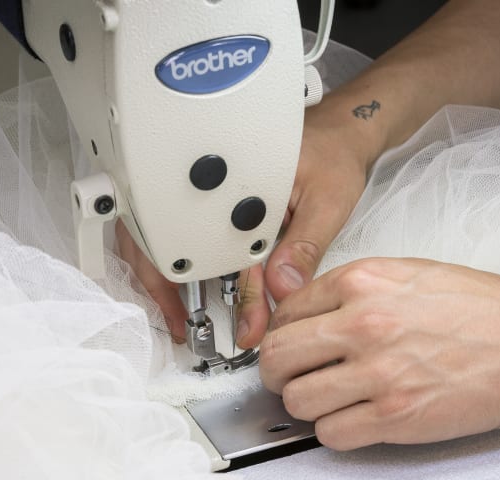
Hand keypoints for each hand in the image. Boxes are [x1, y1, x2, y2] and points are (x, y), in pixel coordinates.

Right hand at [116, 98, 377, 348]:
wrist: (337, 128)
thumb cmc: (333, 155)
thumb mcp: (329, 200)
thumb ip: (306, 244)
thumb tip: (283, 287)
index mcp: (240, 180)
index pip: (231, 250)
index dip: (240, 297)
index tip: (248, 330)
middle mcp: (214, 182)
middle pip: (174, 237)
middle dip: (168, 287)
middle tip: (183, 327)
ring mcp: (207, 189)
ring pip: (165, 232)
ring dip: (162, 272)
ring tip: (174, 312)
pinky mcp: (212, 198)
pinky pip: (181, 228)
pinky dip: (175, 258)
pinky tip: (184, 284)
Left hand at [259, 258, 499, 448]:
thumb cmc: (483, 309)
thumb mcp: (411, 273)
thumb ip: (355, 290)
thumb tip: (308, 313)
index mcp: (363, 281)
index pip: (286, 311)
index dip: (283, 332)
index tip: (291, 345)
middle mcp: (364, 324)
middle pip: (277, 356)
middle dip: (278, 371)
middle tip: (293, 377)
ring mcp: (379, 373)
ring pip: (297, 400)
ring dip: (306, 404)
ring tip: (329, 400)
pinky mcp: (397, 417)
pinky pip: (331, 434)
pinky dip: (335, 431)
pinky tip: (354, 419)